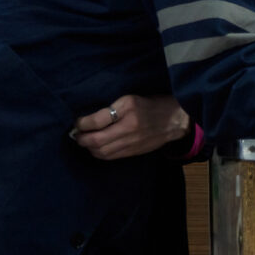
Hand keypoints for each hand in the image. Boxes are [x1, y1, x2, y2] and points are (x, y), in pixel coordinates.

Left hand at [73, 95, 190, 159]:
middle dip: (82, 139)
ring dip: (89, 148)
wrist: (177, 119)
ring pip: (102, 151)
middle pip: (97, 140)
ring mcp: (132, 141)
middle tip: (76, 135)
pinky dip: (99, 154)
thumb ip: (114, 108)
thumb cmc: (154, 104)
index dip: (82, 123)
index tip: (77, 122)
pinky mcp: (134, 151)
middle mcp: (129, 126)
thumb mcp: (133, 98)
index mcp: (128, 107)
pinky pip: (111, 156)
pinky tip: (96, 149)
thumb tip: (90, 119)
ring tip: (84, 142)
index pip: (97, 120)